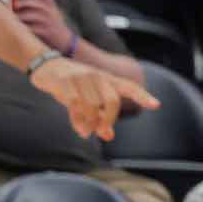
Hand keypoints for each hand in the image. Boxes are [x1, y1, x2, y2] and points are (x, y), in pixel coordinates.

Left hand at [14, 0, 73, 54]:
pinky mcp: (47, 32)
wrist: (64, 40)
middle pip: (37, 3)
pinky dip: (24, 27)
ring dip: (21, 16)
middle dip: (24, 2)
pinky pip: (33, 28)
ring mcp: (49, 21)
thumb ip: (35, 6)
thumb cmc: (50, 24)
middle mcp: (51, 11)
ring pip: (33, 15)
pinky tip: (18, 28)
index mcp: (51, 4)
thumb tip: (14, 1)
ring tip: (13, 17)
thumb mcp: (48, 13)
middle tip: (14, 3)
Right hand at [29, 56, 158, 139]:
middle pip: (112, 101)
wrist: (46, 65)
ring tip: (87, 132)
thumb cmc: (72, 85)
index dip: (143, 96)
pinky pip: (75, 105)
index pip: (129, 87)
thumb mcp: (88, 98)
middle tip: (102, 132)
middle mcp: (97, 76)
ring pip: (92, 106)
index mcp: (107, 79)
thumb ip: (100, 115)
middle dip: (108, 120)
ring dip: (91, 124)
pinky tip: (80, 129)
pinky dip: (78, 121)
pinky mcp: (64, 82)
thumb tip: (109, 136)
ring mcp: (80, 77)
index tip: (156, 105)